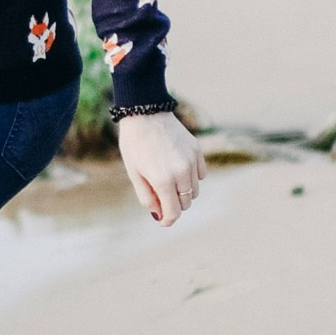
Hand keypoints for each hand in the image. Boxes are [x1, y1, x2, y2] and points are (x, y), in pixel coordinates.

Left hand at [117, 108, 202, 226]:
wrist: (145, 113)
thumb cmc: (135, 144)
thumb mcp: (134, 173)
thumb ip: (147, 197)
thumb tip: (159, 215)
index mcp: (163, 180)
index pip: (173, 212)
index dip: (168, 220)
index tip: (163, 220)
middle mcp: (181, 172)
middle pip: (185, 203)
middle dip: (174, 204)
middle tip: (161, 195)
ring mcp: (191, 161)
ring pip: (194, 190)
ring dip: (183, 191)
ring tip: (168, 179)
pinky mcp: (197, 151)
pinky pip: (201, 175)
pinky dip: (192, 177)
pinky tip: (178, 168)